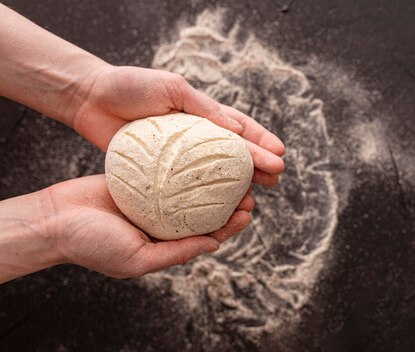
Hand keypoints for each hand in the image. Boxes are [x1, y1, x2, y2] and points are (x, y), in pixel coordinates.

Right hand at [45, 175, 253, 277]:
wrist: (54, 219)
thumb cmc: (91, 244)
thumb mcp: (137, 259)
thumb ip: (176, 253)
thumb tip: (214, 246)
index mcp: (164, 243)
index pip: (206, 235)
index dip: (229, 226)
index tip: (247, 212)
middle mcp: (161, 221)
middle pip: (202, 210)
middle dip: (227, 200)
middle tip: (247, 187)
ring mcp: (151, 199)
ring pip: (188, 189)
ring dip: (210, 181)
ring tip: (231, 169)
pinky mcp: (139, 179)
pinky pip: (167, 172)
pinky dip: (185, 167)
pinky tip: (201, 155)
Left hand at [71, 65, 284, 185]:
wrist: (90, 99)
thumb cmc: (131, 87)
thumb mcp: (171, 88)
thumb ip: (204, 108)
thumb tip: (237, 128)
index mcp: (204, 115)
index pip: (241, 129)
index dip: (261, 142)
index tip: (280, 155)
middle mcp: (196, 138)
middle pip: (234, 156)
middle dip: (258, 167)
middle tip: (275, 181)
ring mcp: (180, 158)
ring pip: (215, 175)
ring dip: (236, 188)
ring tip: (251, 201)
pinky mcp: (160, 174)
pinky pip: (186, 189)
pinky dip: (204, 199)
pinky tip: (215, 210)